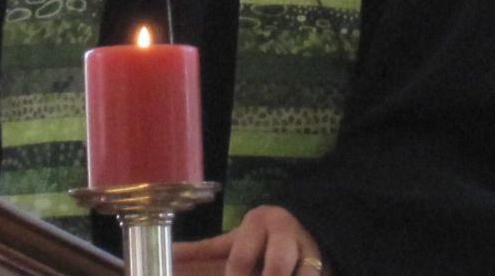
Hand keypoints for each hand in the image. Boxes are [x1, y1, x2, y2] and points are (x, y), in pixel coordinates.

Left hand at [173, 205, 325, 275]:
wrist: (305, 227)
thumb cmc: (259, 239)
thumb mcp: (232, 240)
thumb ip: (201, 250)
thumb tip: (168, 252)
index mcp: (257, 223)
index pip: (241, 258)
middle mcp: (285, 234)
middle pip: (276, 267)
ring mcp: (309, 252)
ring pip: (305, 274)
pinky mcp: (325, 267)